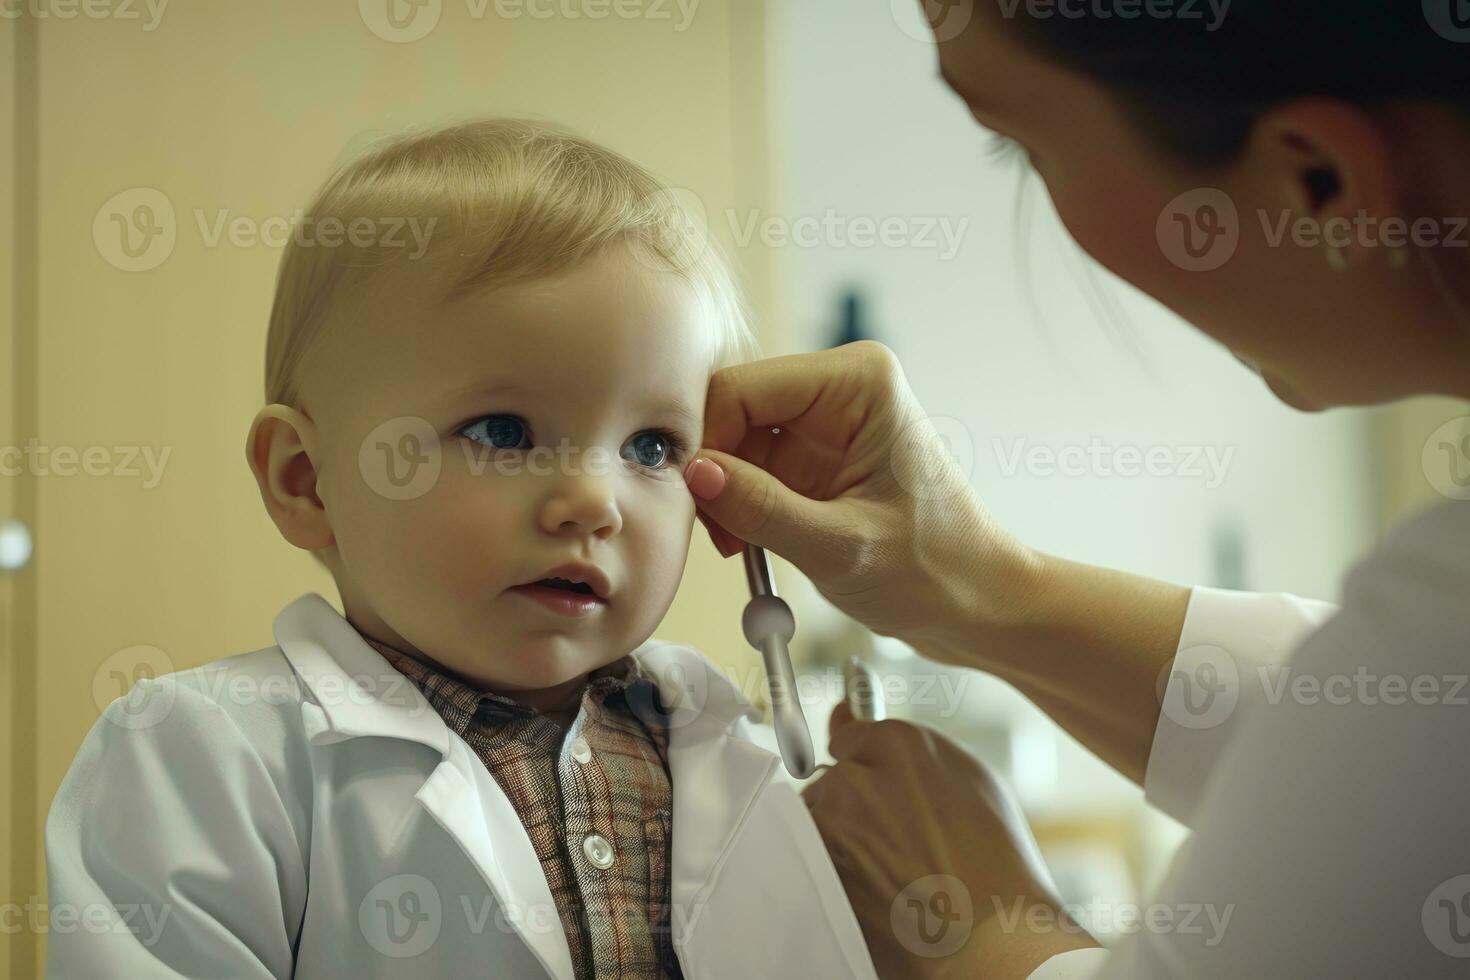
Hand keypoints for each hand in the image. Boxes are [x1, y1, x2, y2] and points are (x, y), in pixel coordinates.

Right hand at [683, 341, 1041, 664]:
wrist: (978, 607)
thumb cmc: (939, 572)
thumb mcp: (843, 547)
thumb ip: (763, 509)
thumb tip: (697, 476)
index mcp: (859, 381)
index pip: (742, 388)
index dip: (708, 442)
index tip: (695, 498)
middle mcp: (838, 389)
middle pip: (731, 410)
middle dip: (714, 472)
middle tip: (716, 533)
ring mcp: (823, 423)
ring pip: (732, 443)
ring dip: (724, 496)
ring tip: (739, 547)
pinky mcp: (812, 459)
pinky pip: (748, 470)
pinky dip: (738, 508)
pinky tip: (751, 544)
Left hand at [802, 703, 1100, 978]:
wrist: (988, 939)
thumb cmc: (994, 863)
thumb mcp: (970, 781)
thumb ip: (905, 745)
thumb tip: (848, 716)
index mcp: (899, 744)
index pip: (853, 735)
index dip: (869, 767)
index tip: (879, 787)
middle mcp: (856, 775)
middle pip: (834, 778)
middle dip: (855, 803)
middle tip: (899, 839)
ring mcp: (831, 824)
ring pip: (820, 817)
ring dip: (841, 835)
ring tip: (892, 867)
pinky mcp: (817, 869)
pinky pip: (813, 855)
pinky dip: (837, 867)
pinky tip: (877, 885)